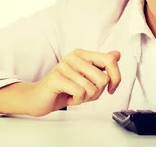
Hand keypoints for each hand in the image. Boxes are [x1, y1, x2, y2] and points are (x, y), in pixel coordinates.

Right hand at [0, 49, 120, 116]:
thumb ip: (102, 66)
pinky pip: (80, 92)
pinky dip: (77, 100)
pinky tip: (69, 97)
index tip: (111, 88)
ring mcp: (64, 66)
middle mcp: (74, 56)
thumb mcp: (87, 78)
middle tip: (85, 94)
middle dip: (97, 93)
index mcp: (83, 54)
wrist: (38, 98)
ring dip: (86, 98)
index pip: (110, 60)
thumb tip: (117, 54)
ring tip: (75, 95)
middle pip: (103, 78)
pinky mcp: (57, 78)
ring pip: (91, 88)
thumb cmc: (64, 89)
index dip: (116, 77)